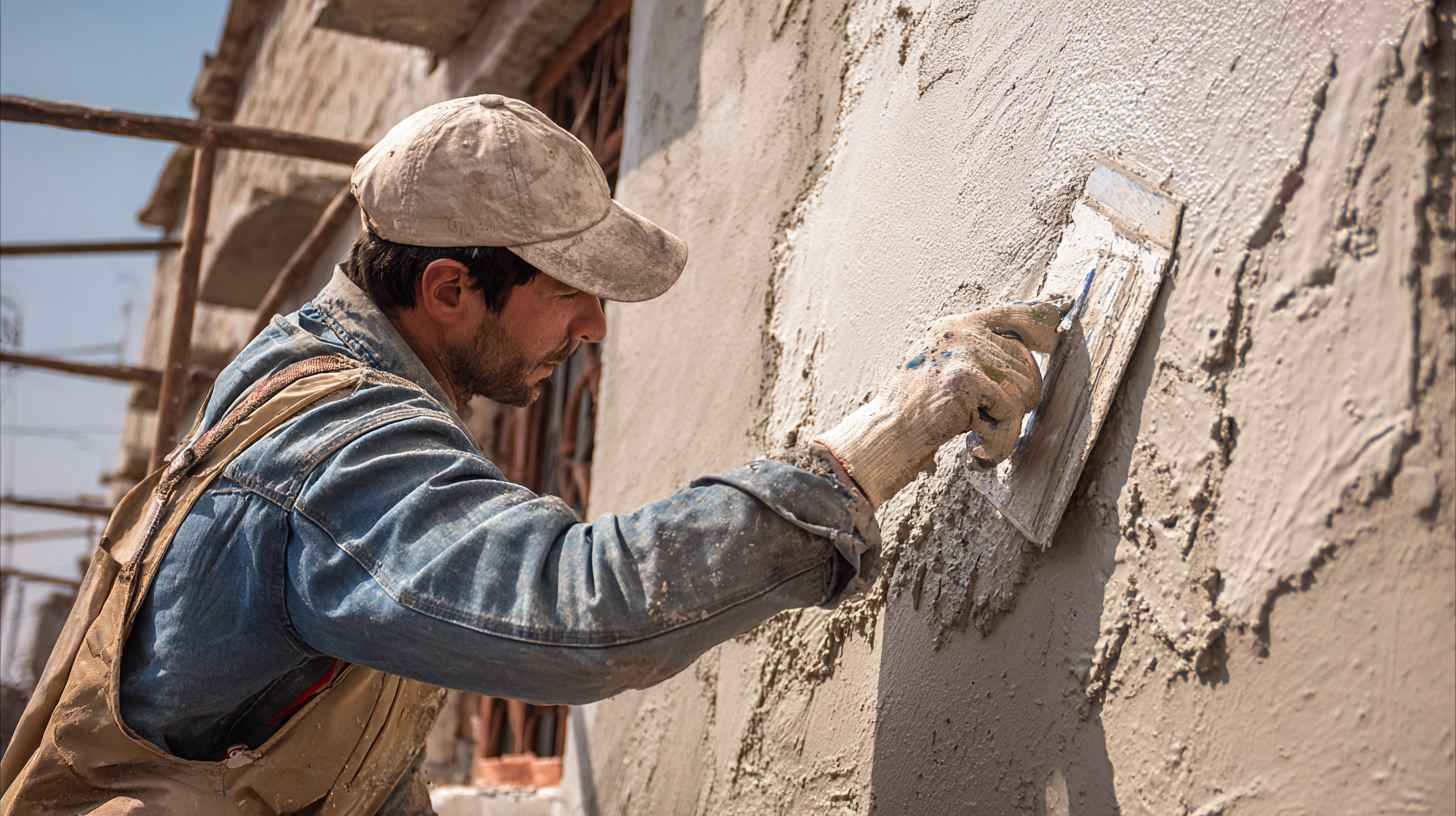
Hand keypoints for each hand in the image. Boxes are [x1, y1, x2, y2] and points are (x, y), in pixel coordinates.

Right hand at [814, 298, 1066, 506]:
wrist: (887, 435)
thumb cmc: (917, 412)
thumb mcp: (944, 370)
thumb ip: (979, 356)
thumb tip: (1033, 349)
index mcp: (956, 326)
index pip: (1013, 314)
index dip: (1040, 326)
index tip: (1052, 340)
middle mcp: (961, 331)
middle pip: (1025, 363)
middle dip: (1019, 401)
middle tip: (990, 424)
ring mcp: (963, 352)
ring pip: (1021, 390)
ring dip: (1007, 425)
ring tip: (978, 437)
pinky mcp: (966, 378)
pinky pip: (1010, 411)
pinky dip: (1000, 438)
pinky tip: (974, 448)